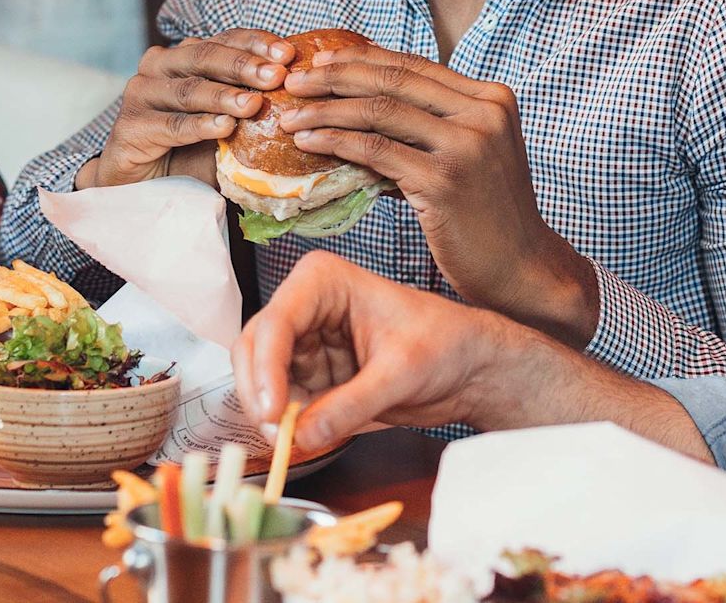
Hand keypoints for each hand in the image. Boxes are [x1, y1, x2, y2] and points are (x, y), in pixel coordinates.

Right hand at [78, 30, 292, 189]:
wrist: (145, 187)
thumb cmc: (191, 152)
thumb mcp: (228, 125)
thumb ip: (251, 107)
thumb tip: (300, 96)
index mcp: (186, 56)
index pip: (224, 39)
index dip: (256, 43)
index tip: (288, 54)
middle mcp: (160, 66)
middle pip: (205, 56)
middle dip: (244, 66)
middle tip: (276, 75)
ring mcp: (141, 93)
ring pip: (188, 89)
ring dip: (224, 96)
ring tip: (253, 104)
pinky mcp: (130, 126)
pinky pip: (172, 124)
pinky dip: (200, 125)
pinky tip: (224, 127)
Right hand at [232, 251, 546, 450]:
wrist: (471, 367)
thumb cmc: (446, 344)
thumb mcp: (401, 374)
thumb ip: (351, 406)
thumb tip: (302, 435)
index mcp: (323, 283)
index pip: (275, 323)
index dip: (265, 370)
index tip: (271, 412)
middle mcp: (305, 308)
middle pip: (254, 349)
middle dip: (260, 394)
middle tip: (277, 437)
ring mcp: (305, 343)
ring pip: (261, 378)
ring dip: (271, 412)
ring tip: (293, 442)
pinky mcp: (313, 374)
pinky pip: (284, 400)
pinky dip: (287, 422)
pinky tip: (303, 439)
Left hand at [276, 46, 599, 344]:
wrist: (521, 271)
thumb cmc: (488, 219)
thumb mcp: (468, 157)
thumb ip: (428, 129)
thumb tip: (360, 112)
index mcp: (491, 98)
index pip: (413, 66)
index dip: (361, 59)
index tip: (320, 62)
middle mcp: (483, 113)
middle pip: (393, 80)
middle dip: (334, 77)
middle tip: (293, 81)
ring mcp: (467, 145)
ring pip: (379, 111)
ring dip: (325, 110)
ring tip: (290, 115)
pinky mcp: (445, 180)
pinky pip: (375, 151)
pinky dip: (336, 142)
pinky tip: (309, 143)